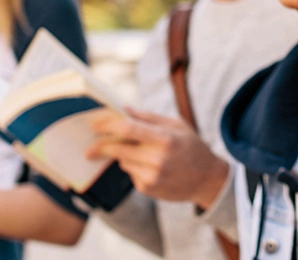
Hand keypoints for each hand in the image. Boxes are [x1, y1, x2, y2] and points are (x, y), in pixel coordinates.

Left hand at [86, 107, 230, 209]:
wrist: (207, 180)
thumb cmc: (192, 147)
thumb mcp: (177, 125)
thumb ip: (149, 117)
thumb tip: (124, 109)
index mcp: (165, 139)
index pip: (128, 129)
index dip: (108, 126)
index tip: (94, 125)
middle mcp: (157, 159)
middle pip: (118, 149)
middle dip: (101, 146)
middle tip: (89, 147)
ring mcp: (152, 176)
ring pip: (123, 161)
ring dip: (123, 155)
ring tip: (143, 153)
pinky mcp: (148, 188)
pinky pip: (130, 173)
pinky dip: (133, 167)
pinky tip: (151, 167)